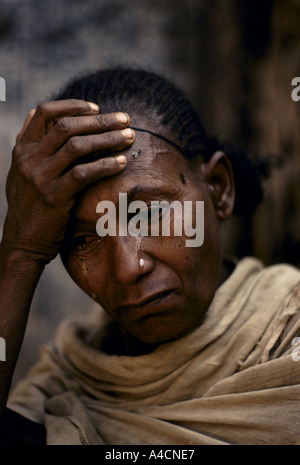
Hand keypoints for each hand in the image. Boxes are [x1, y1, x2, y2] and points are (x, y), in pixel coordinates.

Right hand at [2, 99, 134, 264]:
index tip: (96, 108)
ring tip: (129, 137)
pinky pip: (83, 173)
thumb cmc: (29, 207)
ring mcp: (40, 177)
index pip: (44, 112)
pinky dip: (105, 165)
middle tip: (125, 119)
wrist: (22, 243)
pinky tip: (122, 162)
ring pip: (77, 146)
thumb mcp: (20, 171)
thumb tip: (35, 113)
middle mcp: (29, 159)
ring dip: (107, 138)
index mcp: (22, 149)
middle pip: (67, 126)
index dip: (72, 105)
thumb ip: (30, 144)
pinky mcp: (54, 197)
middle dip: (100, 120)